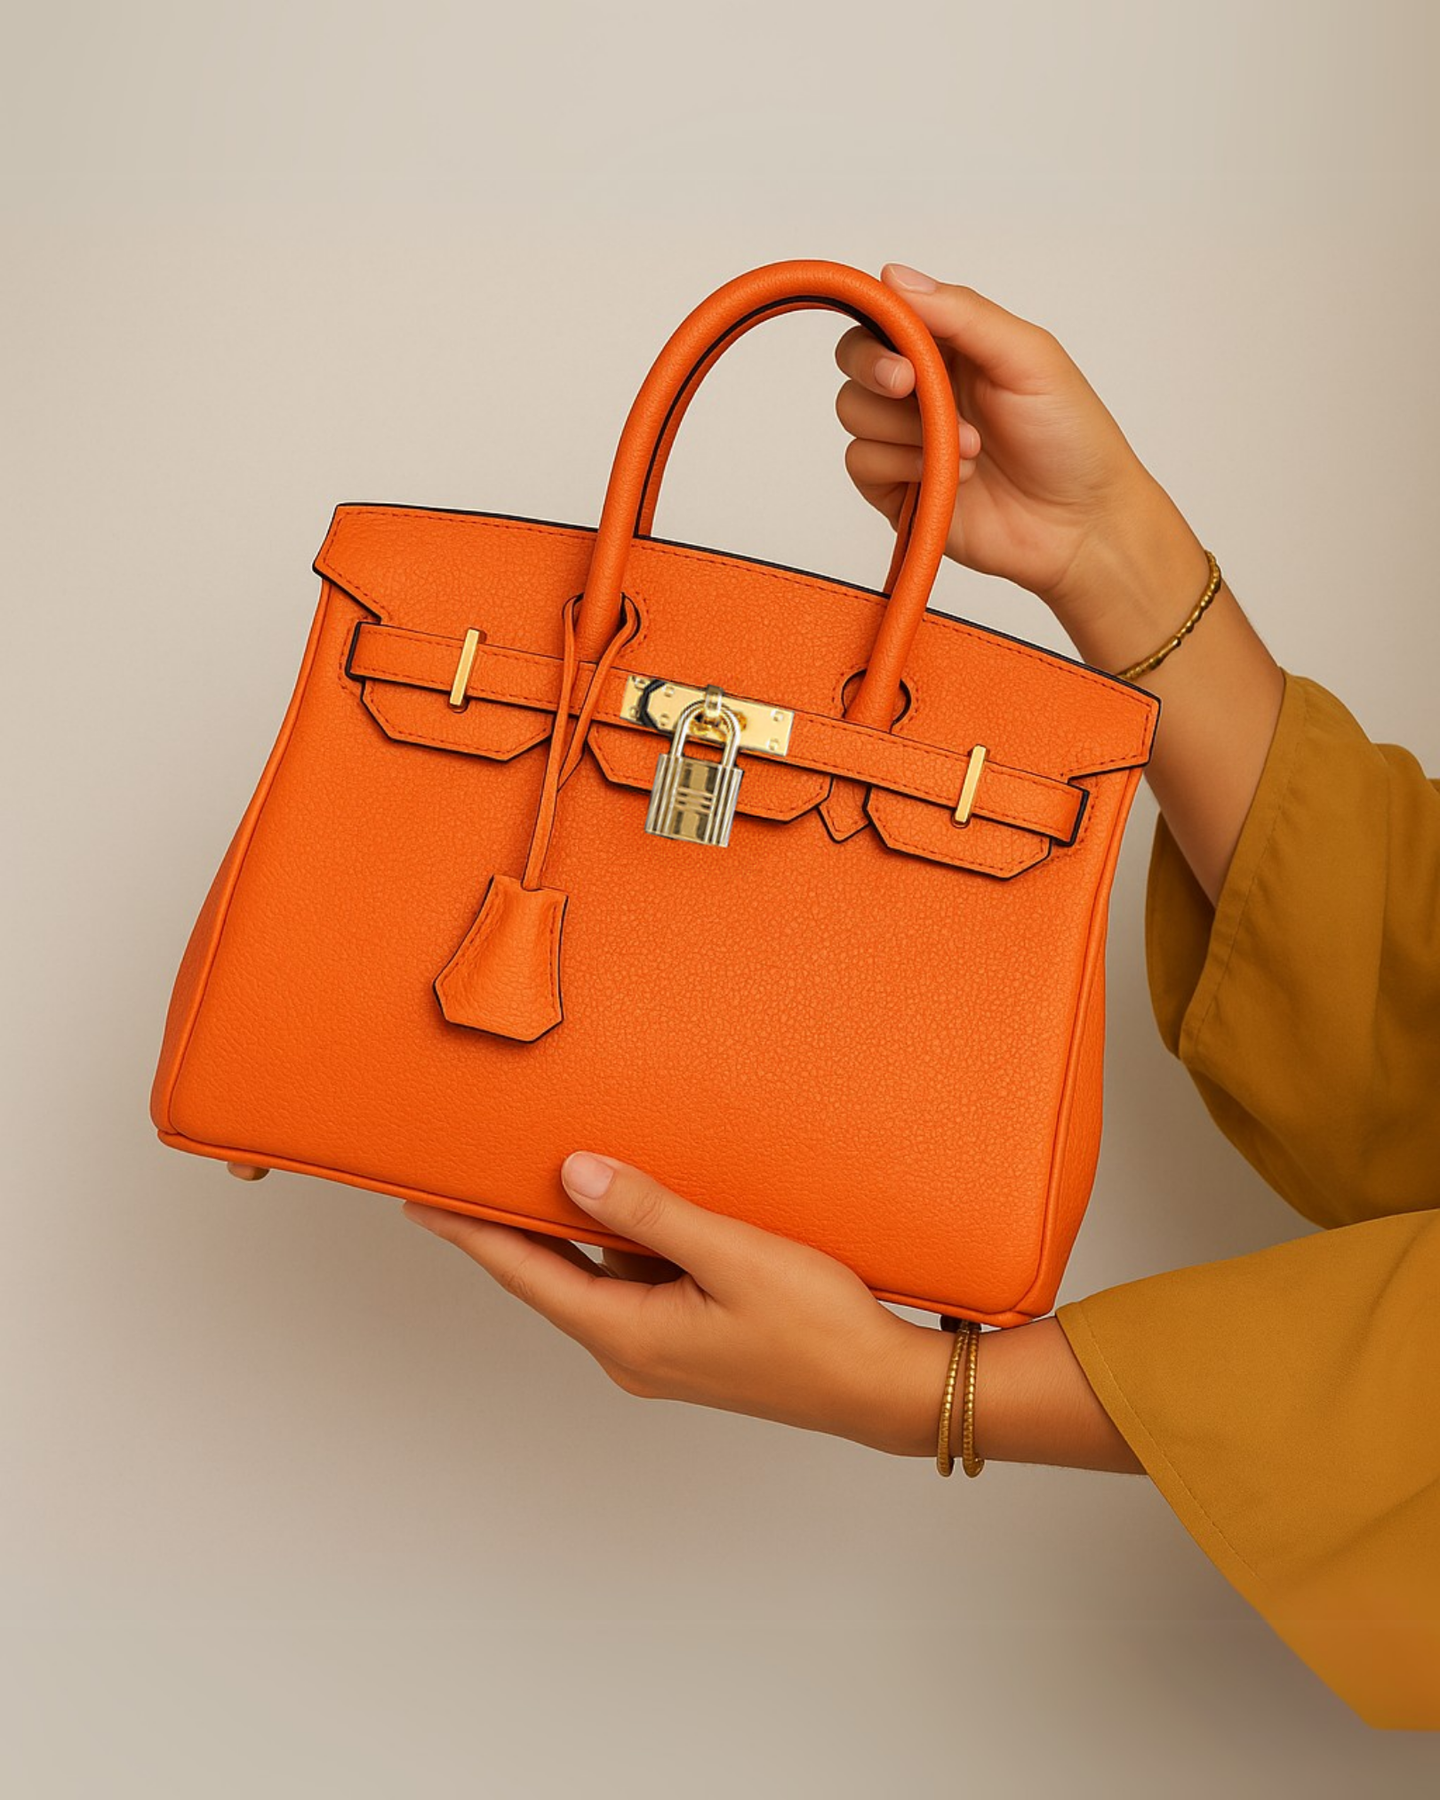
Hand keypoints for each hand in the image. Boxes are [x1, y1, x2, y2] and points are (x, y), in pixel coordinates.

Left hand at [400, 1151, 954, 1458]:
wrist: (882, 1387)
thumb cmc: (818, 1326)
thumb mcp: (730, 1254)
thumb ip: (648, 1213)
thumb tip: (572, 1175)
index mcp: (628, 1335)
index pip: (525, 1275)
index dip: (470, 1234)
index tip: (420, 1202)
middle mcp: (633, 1351)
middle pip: (551, 1278)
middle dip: (508, 1227)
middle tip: (468, 1175)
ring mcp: (663, 1351)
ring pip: (597, 1279)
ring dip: (572, 1232)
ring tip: (550, 1172)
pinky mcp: (693, 1343)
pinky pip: (636, 1285)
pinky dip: (621, 1246)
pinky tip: (636, 1207)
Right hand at [836, 261, 1186, 631]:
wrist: (1080, 525)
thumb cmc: (1069, 437)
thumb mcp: (1028, 356)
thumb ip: (963, 314)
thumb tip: (893, 276)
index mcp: (952, 346)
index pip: (887, 316)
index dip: (877, 322)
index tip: (899, 343)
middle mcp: (922, 389)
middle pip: (855, 359)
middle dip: (874, 368)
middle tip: (909, 385)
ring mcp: (905, 440)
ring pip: (854, 411)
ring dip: (908, 428)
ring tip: (970, 448)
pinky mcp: (896, 489)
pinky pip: (861, 463)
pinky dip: (902, 465)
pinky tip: (951, 478)